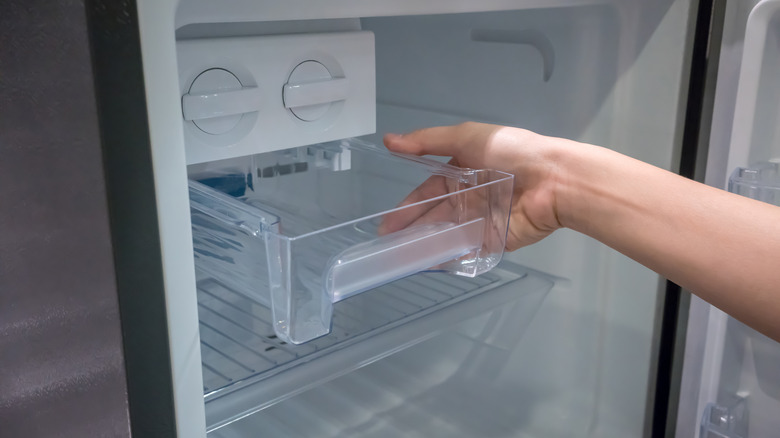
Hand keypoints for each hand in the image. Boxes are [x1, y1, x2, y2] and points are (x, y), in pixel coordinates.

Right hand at [383, 122, 564, 250]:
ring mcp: (482, 220)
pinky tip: (425, 264)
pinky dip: (447, 257)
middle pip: (435, 215)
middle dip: (411, 229)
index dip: (408, 205)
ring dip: (424, 244)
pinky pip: (467, 249)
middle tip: (387, 243)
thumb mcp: (466, 137)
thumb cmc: (512, 152)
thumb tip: (389, 140)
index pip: (429, 191)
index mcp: (464, 171)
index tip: (388, 221)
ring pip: (447, 234)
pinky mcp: (495, 240)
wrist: (554, 180)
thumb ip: (427, 141)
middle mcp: (471, 197)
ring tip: (399, 256)